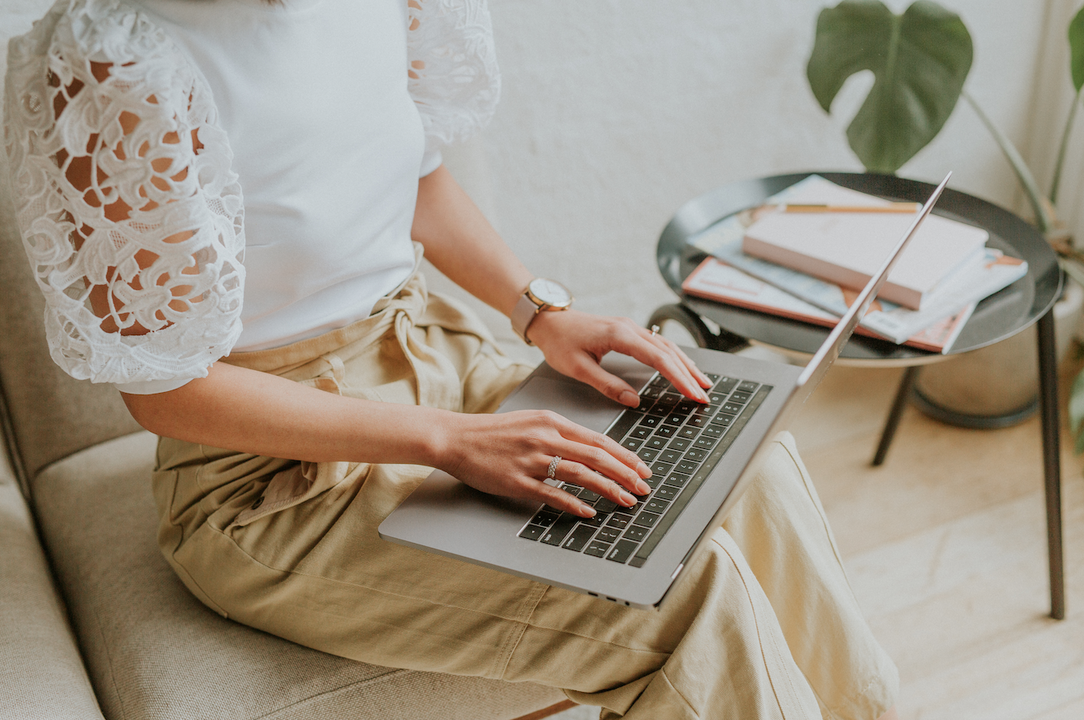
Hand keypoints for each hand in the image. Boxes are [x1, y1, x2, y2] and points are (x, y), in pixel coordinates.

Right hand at [436, 408, 652, 516]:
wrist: (456, 438)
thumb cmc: (493, 432)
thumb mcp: (531, 421)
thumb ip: (560, 434)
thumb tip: (592, 451)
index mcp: (551, 421)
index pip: (598, 440)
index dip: (625, 456)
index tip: (643, 469)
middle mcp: (545, 437)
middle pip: (596, 456)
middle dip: (626, 474)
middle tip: (644, 488)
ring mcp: (531, 460)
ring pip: (581, 474)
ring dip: (609, 489)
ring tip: (626, 501)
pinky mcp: (517, 481)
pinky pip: (553, 494)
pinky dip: (575, 504)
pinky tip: (589, 512)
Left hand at [526, 309, 711, 406]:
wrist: (549, 320)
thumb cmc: (559, 342)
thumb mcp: (578, 368)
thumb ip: (606, 384)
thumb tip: (632, 400)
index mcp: (620, 335)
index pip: (658, 359)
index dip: (678, 378)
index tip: (693, 394)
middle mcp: (630, 328)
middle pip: (669, 352)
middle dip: (690, 374)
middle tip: (705, 395)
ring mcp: (631, 327)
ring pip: (667, 346)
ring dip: (686, 364)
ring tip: (703, 382)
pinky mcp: (628, 331)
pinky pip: (657, 344)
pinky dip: (674, 357)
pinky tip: (683, 366)